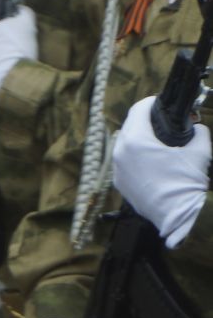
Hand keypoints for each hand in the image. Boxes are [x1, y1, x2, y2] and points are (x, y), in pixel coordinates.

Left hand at [112, 96, 211, 246]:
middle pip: (129, 126)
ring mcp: (117, 169)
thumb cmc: (187, 183)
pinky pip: (124, 162)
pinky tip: (151, 160)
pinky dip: (135, 156)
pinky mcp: (119, 183)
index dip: (150, 102)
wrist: (179, 216)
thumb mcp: (200, 151)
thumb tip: (196, 127)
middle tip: (161, 119)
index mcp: (136, 141)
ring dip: (138, 138)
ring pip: (124, 145)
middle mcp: (120, 153)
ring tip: (157, 140)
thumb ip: (198, 132)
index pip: (138, 110)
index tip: (159, 102)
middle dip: (144, 120)